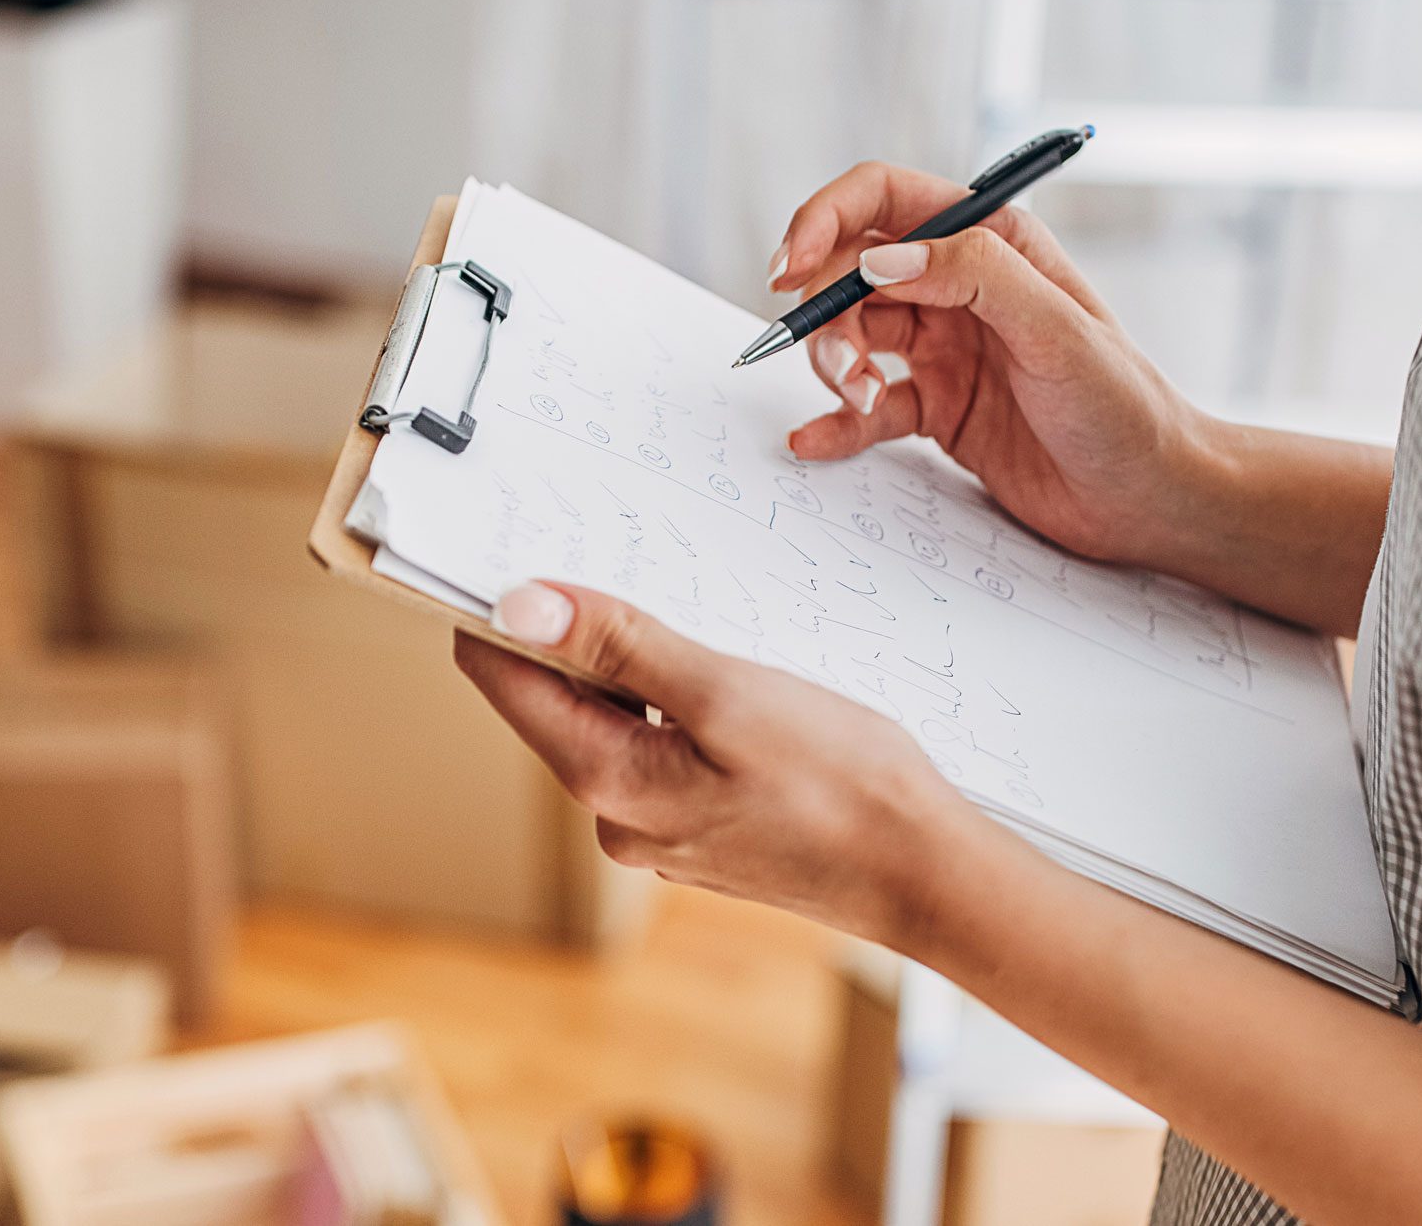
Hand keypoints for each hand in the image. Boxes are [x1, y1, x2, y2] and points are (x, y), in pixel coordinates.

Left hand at [455, 581, 1003, 945]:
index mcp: (608, 780)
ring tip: (702, 630)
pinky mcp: (701, 832)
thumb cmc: (841, 785)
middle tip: (633, 568)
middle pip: (558, 701)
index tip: (520, 550)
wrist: (920, 872)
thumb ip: (621, 648)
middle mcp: (617, 817)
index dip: (501, 612)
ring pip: (617, 723)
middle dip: (583, 634)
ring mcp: (660, 831)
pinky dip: (681, 708)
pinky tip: (736, 689)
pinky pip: (663, 750)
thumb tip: (519, 607)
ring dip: (641, 670)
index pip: (505, 681)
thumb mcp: (726, 693)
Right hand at [772, 161, 1211, 566]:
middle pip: (854, 271)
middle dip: (827, 309)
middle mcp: (962, 286)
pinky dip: (835, 420)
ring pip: (853, 334)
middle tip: (837, 361)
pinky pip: (866, 406)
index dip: (825, 221)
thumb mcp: (1056, 330)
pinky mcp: (938, 408)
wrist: (1149, 499)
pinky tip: (814, 440)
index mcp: (993, 241)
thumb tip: (877, 259)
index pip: (884, 199)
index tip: (790, 268)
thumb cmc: (1123, 407)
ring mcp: (947, 348)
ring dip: (834, 363)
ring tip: (857, 400)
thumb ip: (971, 277)